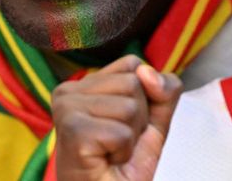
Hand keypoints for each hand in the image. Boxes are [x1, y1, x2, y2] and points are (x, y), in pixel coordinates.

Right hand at [53, 55, 181, 180]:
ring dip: (131, 138)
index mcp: (83, 82)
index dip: (143, 98)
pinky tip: (105, 161)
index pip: (132, 64)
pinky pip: (122, 133)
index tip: (123, 124)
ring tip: (111, 152)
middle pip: (133, 83)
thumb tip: (146, 71)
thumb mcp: (152, 121)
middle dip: (139, 120)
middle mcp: (69, 90)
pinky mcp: (73, 130)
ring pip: (130, 107)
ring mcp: (67, 108)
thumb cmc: (122, 166)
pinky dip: (124, 153)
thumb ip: (163, 90)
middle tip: (117, 143)